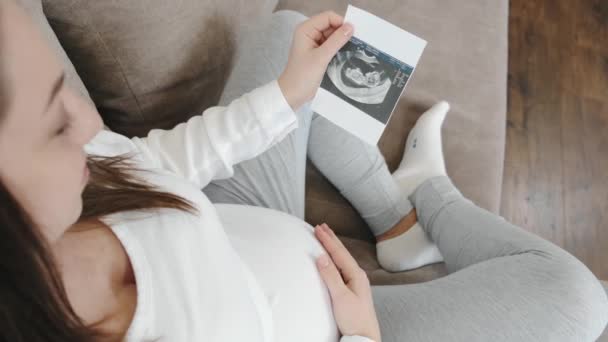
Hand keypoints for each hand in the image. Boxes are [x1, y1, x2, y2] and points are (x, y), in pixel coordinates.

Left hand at [278, 11, 353, 110]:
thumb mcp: (321, 58)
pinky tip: (347, 55)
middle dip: (343, 33)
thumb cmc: (303, 76)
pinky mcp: (317, 53)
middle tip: (357, 43)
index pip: (328, 17)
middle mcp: (309, 33)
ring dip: (342, 42)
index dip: (341, 23)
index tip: (353, 35)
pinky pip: (331, 46)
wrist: (292, 95)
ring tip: (353, 50)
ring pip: (333, 36)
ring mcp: (313, 43)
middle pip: (331, 25)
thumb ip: (336, 41)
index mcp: (306, 29)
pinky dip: (338, 49)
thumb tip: (351, 27)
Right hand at [314, 223, 381, 341]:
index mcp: (356, 275)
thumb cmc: (355, 320)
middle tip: (322, 226)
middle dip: (331, 239)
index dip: (327, 240)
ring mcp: (355, 283)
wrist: (364, 337)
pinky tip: (332, 260)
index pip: (339, 253)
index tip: (318, 228)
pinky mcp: (351, 290)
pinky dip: (334, 259)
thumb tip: (321, 257)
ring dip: (333, 247)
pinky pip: (341, 268)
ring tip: (326, 238)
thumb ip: (331, 277)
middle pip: (342, 253)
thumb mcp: (340, 297)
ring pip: (342, 259)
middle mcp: (357, 276)